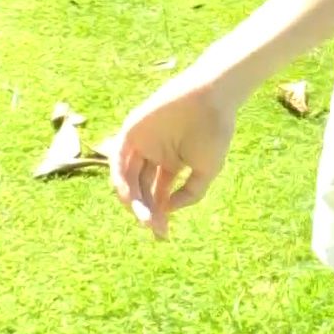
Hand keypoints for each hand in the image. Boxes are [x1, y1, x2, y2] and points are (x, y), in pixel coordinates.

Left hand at [107, 72, 237, 239]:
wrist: (212, 98)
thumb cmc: (214, 131)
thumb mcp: (207, 171)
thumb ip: (190, 193)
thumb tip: (167, 210)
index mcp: (172, 163)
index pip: (159, 194)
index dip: (159, 215)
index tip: (163, 235)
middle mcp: (154, 155)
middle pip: (142, 190)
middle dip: (146, 210)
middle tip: (153, 227)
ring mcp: (141, 143)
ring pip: (129, 178)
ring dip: (133, 200)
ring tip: (143, 215)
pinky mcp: (131, 131)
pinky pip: (119, 159)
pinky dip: (120, 179)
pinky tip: (130, 196)